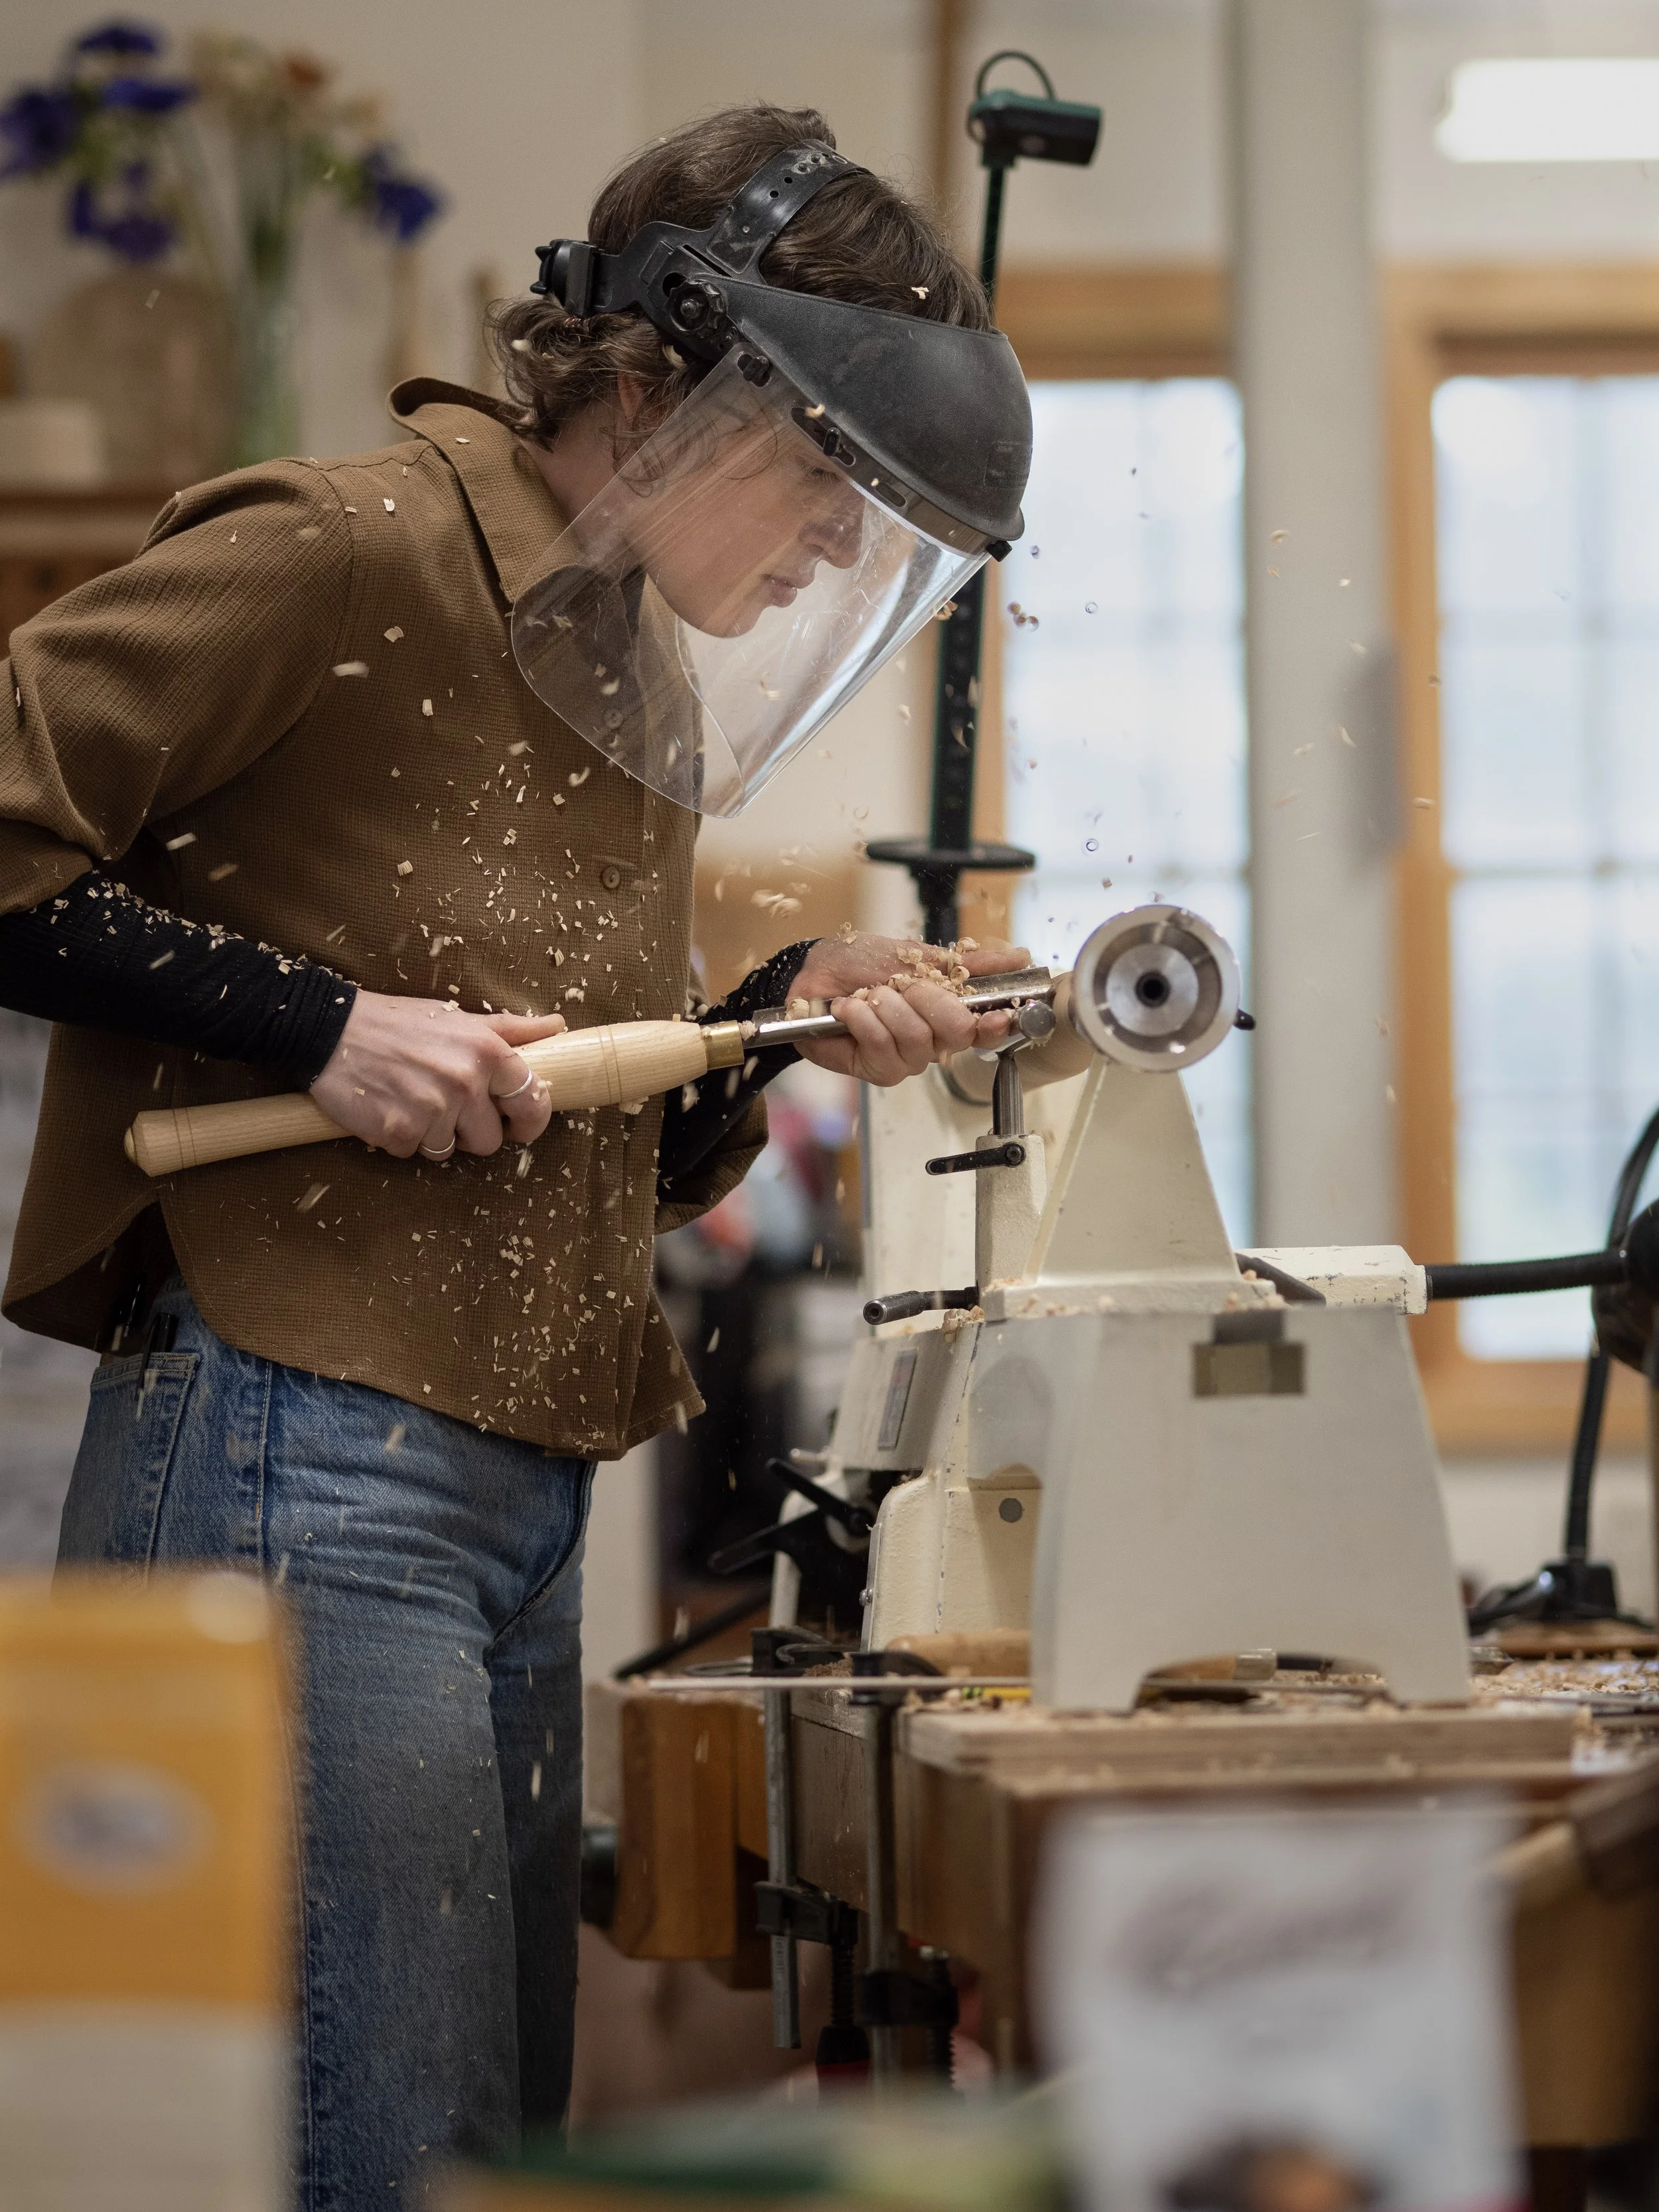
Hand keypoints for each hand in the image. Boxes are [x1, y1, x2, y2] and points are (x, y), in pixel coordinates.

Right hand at [309, 991, 567, 1160]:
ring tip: (412, 1100)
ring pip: (450, 1150)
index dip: (529, 1120)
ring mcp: (431, 1110)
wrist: (328, 1030)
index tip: (518, 1124)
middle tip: (444, 1104)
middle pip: (490, 1139)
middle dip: (471, 1130)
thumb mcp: (458, 1018)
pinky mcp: (399, 1132)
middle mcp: (464, 1082)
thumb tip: (558, 1027)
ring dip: (433, 1134)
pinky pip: (414, 1153)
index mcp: (486, 1052)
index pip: (532, 1101)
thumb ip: (511, 1029)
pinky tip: (389, 1108)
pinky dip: (402, 1138)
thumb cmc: (397, 1022)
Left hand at [787, 933, 1032, 1086]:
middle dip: (928, 997)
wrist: (811, 973)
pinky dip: (862, 1017)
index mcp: (948, 1013)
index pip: (986, 1028)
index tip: (1000, 1013)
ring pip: (917, 1037)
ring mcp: (907, 1059)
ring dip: (888, 1005)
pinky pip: (882, 1045)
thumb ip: (966, 962)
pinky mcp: (878, 1070)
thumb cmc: (860, 963)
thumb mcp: (916, 954)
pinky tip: (849, 1009)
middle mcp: (934, 1041)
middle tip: (903, 984)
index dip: (997, 1022)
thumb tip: (1018, 958)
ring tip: (868, 995)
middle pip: (957, 1031)